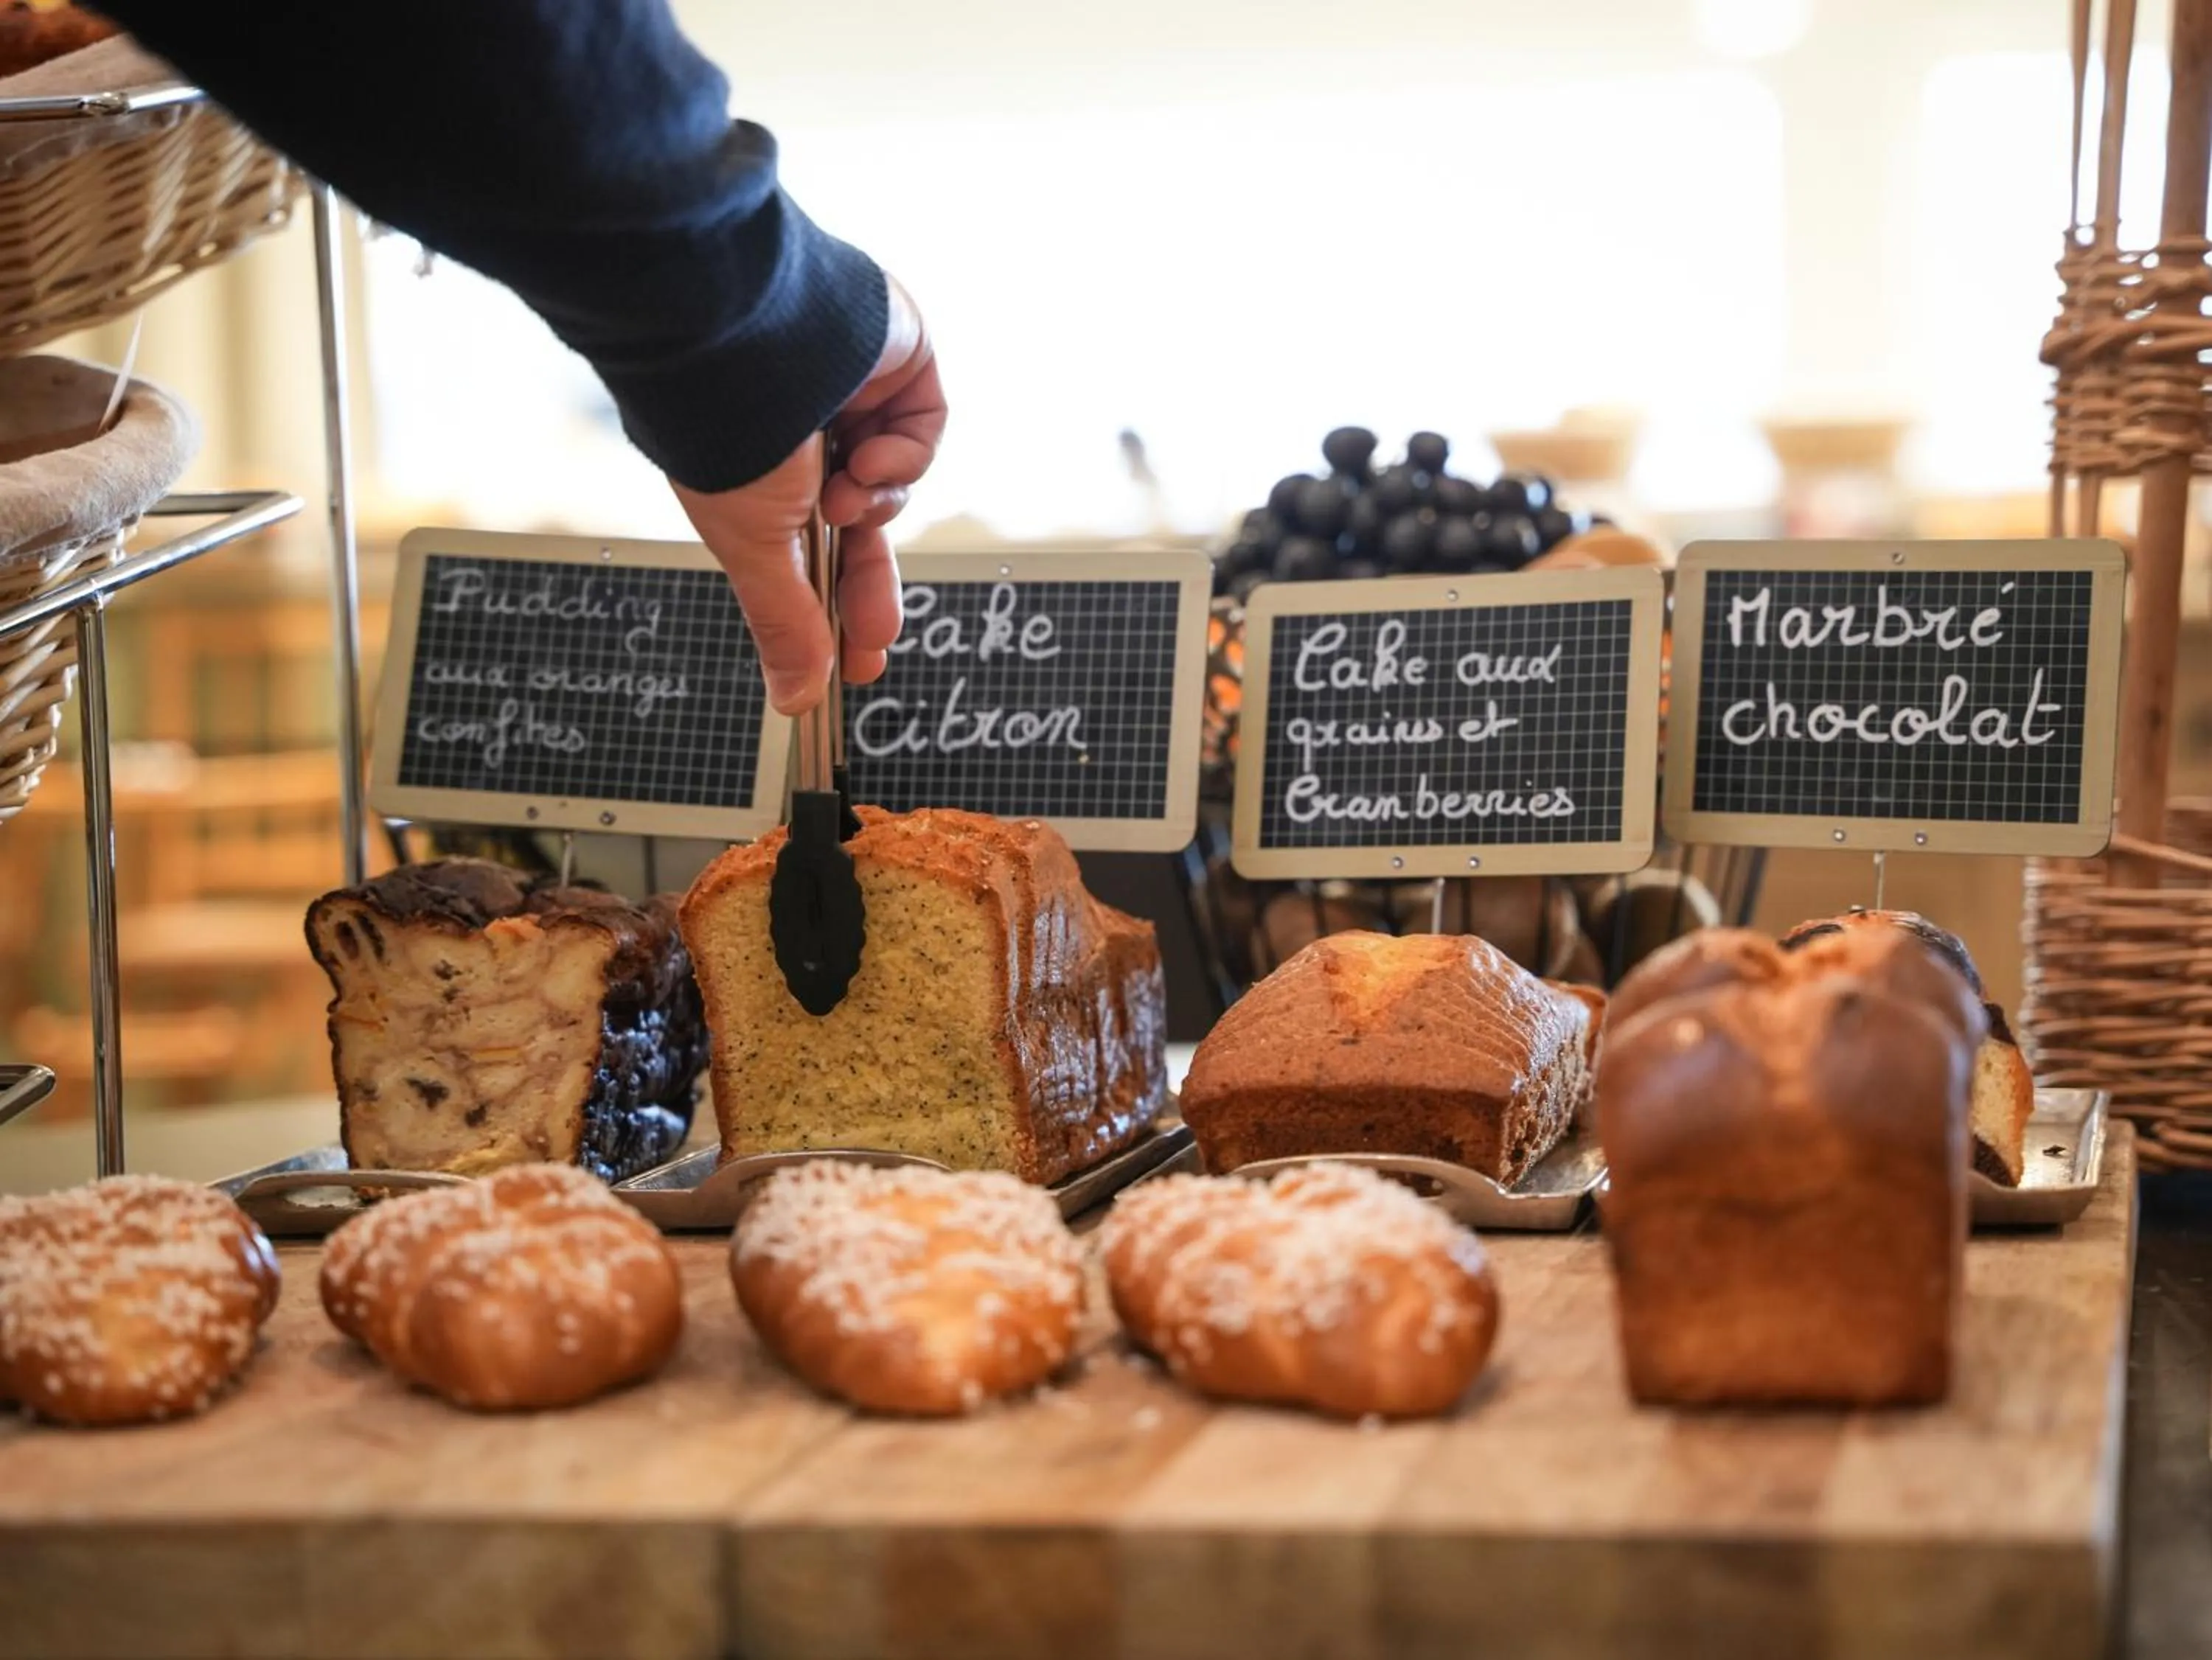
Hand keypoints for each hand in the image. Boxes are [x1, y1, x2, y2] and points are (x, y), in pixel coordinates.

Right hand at [672, 274, 945, 713]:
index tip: (862, 663)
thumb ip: (786, 622)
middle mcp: (807, 437)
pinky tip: (867, 450)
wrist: (749, 335)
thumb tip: (793, 700)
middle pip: (861, 530)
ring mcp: (854, 398)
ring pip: (894, 482)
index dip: (841, 609)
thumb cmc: (735, 433)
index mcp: (762, 478)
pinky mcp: (898, 362)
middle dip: (870, 583)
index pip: (814, 555)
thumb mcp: (758, 546)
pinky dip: (904, 454)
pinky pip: (923, 428)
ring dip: (873, 504)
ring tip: (840, 495)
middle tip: (877, 634)